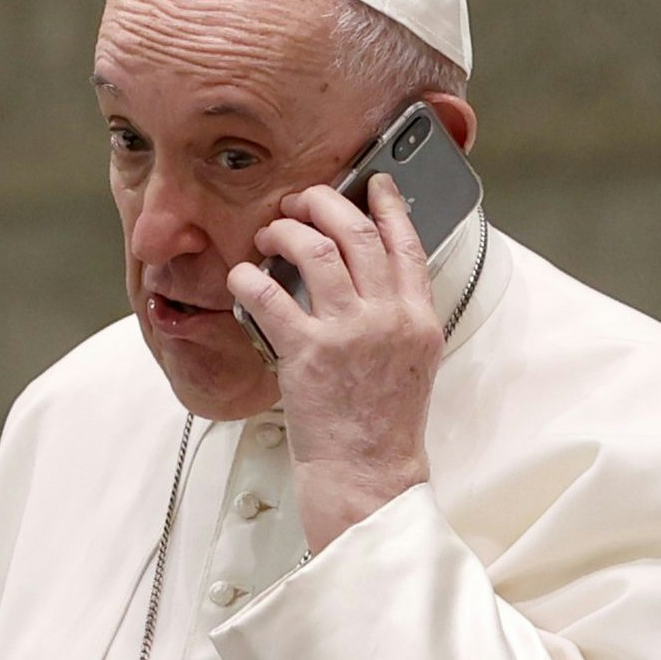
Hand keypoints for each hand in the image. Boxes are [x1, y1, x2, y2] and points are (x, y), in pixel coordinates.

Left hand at [226, 174, 443, 551]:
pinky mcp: (308, 353)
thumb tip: (365, 278)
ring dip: (285, 230)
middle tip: (301, 201)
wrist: (369, 476)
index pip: (408, 242)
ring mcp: (349, 333)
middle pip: (357, 232)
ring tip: (268, 234)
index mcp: (419, 319)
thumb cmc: (383, 428)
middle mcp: (389, 318)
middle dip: (324, 202)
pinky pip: (269, 294)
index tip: (371, 183)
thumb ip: (396, 317)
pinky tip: (241, 278)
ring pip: (314, 250)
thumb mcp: (410, 363)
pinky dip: (249, 277)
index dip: (388, 203)